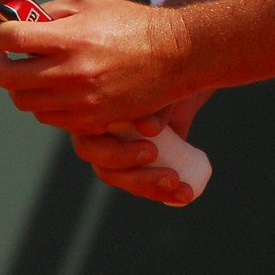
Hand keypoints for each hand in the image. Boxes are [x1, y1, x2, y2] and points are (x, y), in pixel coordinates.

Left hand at [0, 0, 198, 133]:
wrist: (176, 55)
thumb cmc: (132, 23)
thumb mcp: (89, 3)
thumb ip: (50, 12)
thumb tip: (16, 18)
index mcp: (68, 39)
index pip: (8, 39)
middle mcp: (70, 73)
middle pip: (5, 77)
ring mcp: (80, 101)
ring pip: (24, 100)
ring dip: (19, 84)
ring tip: (30, 70)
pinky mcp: (92, 120)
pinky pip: (49, 117)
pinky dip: (44, 102)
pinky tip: (55, 87)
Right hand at [72, 89, 215, 204]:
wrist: (178, 86)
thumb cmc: (161, 79)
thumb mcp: (159, 86)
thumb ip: (153, 105)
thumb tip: (149, 128)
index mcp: (91, 116)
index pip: (90, 141)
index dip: (112, 152)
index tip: (147, 150)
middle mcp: (98, 139)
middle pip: (103, 166)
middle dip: (134, 171)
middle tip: (163, 165)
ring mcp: (115, 157)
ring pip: (123, 180)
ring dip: (150, 186)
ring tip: (179, 185)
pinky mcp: (135, 168)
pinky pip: (142, 186)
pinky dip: (163, 193)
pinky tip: (184, 195)